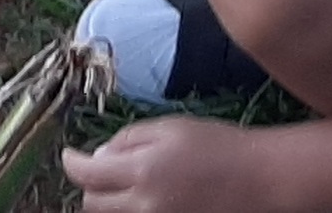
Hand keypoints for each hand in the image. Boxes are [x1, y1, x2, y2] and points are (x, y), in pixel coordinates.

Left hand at [60, 117, 267, 212]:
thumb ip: (130, 139)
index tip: (70, 155)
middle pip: (92, 205)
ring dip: (108, 203)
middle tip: (100, 171)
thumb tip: (100, 155)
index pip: (86, 174)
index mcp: (142, 172)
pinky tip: (143, 197)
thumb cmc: (220, 146)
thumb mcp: (171, 128)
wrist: (262, 179)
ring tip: (123, 186)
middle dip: (90, 186)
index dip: (72, 163)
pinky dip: (132, 210)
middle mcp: (144, 206)